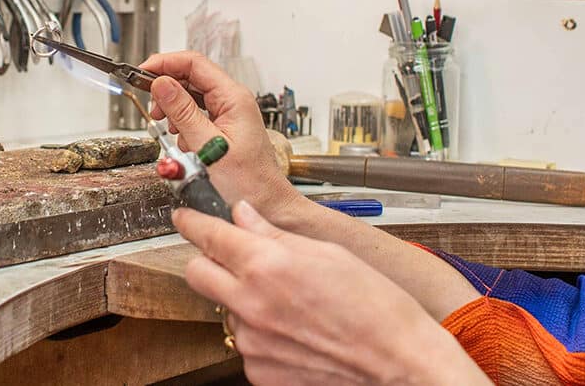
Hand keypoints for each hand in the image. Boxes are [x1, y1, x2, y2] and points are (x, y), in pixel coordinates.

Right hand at [140, 51, 300, 218]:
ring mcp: (229, 114)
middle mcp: (233, 101)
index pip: (194, 63)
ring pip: (192, 98)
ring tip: (168, 127)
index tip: (142, 73)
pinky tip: (182, 140)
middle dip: (167, 90)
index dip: (165, 64)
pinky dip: (183, 125)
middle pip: (191, 78)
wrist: (268, 206)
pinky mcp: (224, 128)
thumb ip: (182, 113)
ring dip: (174, 110)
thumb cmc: (249, 183)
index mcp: (233, 98)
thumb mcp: (207, 147)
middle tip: (152, 106)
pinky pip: (197, 116)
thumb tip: (161, 85)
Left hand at [174, 201, 489, 384]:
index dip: (193, 221)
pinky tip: (295, 330)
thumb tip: (244, 215)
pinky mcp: (258, 371)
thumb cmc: (375, 306)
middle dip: (206, 258)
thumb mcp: (327, 253)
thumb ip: (276, 234)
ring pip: (226, 309)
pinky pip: (247, 342)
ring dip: (244, 299)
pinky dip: (262, 333)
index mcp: (266, 265)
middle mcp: (250, 304)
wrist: (398, 363)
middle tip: (229, 254)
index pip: (209, 234)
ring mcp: (251, 342)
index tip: (185, 216)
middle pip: (197, 273)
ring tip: (290, 303)